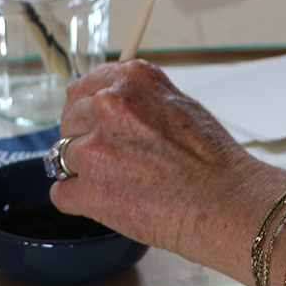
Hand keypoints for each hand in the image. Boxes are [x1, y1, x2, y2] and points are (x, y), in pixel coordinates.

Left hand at [48, 59, 285, 282]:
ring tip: (123, 186)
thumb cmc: (212, 161)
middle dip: (84, 143)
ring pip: (63, 159)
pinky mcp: (88, 190)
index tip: (98, 130)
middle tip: (115, 163)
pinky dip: (80, 202)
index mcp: (129, 80)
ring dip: (84, 175)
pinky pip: (61, 193)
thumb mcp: (177, 104)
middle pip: (68, 124)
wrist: (224, 203)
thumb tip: (107, 104)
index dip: (88, 115)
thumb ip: (137, 100)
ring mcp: (94, 150)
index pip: (81, 91)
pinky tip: (109, 204)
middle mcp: (108, 106)